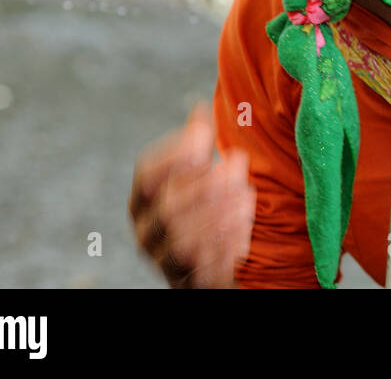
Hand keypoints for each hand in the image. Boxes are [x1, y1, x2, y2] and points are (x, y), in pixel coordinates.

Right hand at [129, 101, 256, 287]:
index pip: (147, 173)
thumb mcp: (200, 174)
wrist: (211, 261)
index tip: (206, 139)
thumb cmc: (204, 206)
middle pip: (166, 207)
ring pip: (182, 240)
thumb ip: (198, 145)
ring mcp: (162, 260)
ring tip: (247, 196)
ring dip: (218, 214)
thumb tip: (201, 107)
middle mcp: (146, 231)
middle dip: (205, 184)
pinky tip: (244, 230)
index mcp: (143, 199)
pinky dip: (223, 247)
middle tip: (238, 165)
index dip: (176, 155)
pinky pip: (200, 270)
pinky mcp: (185, 282)